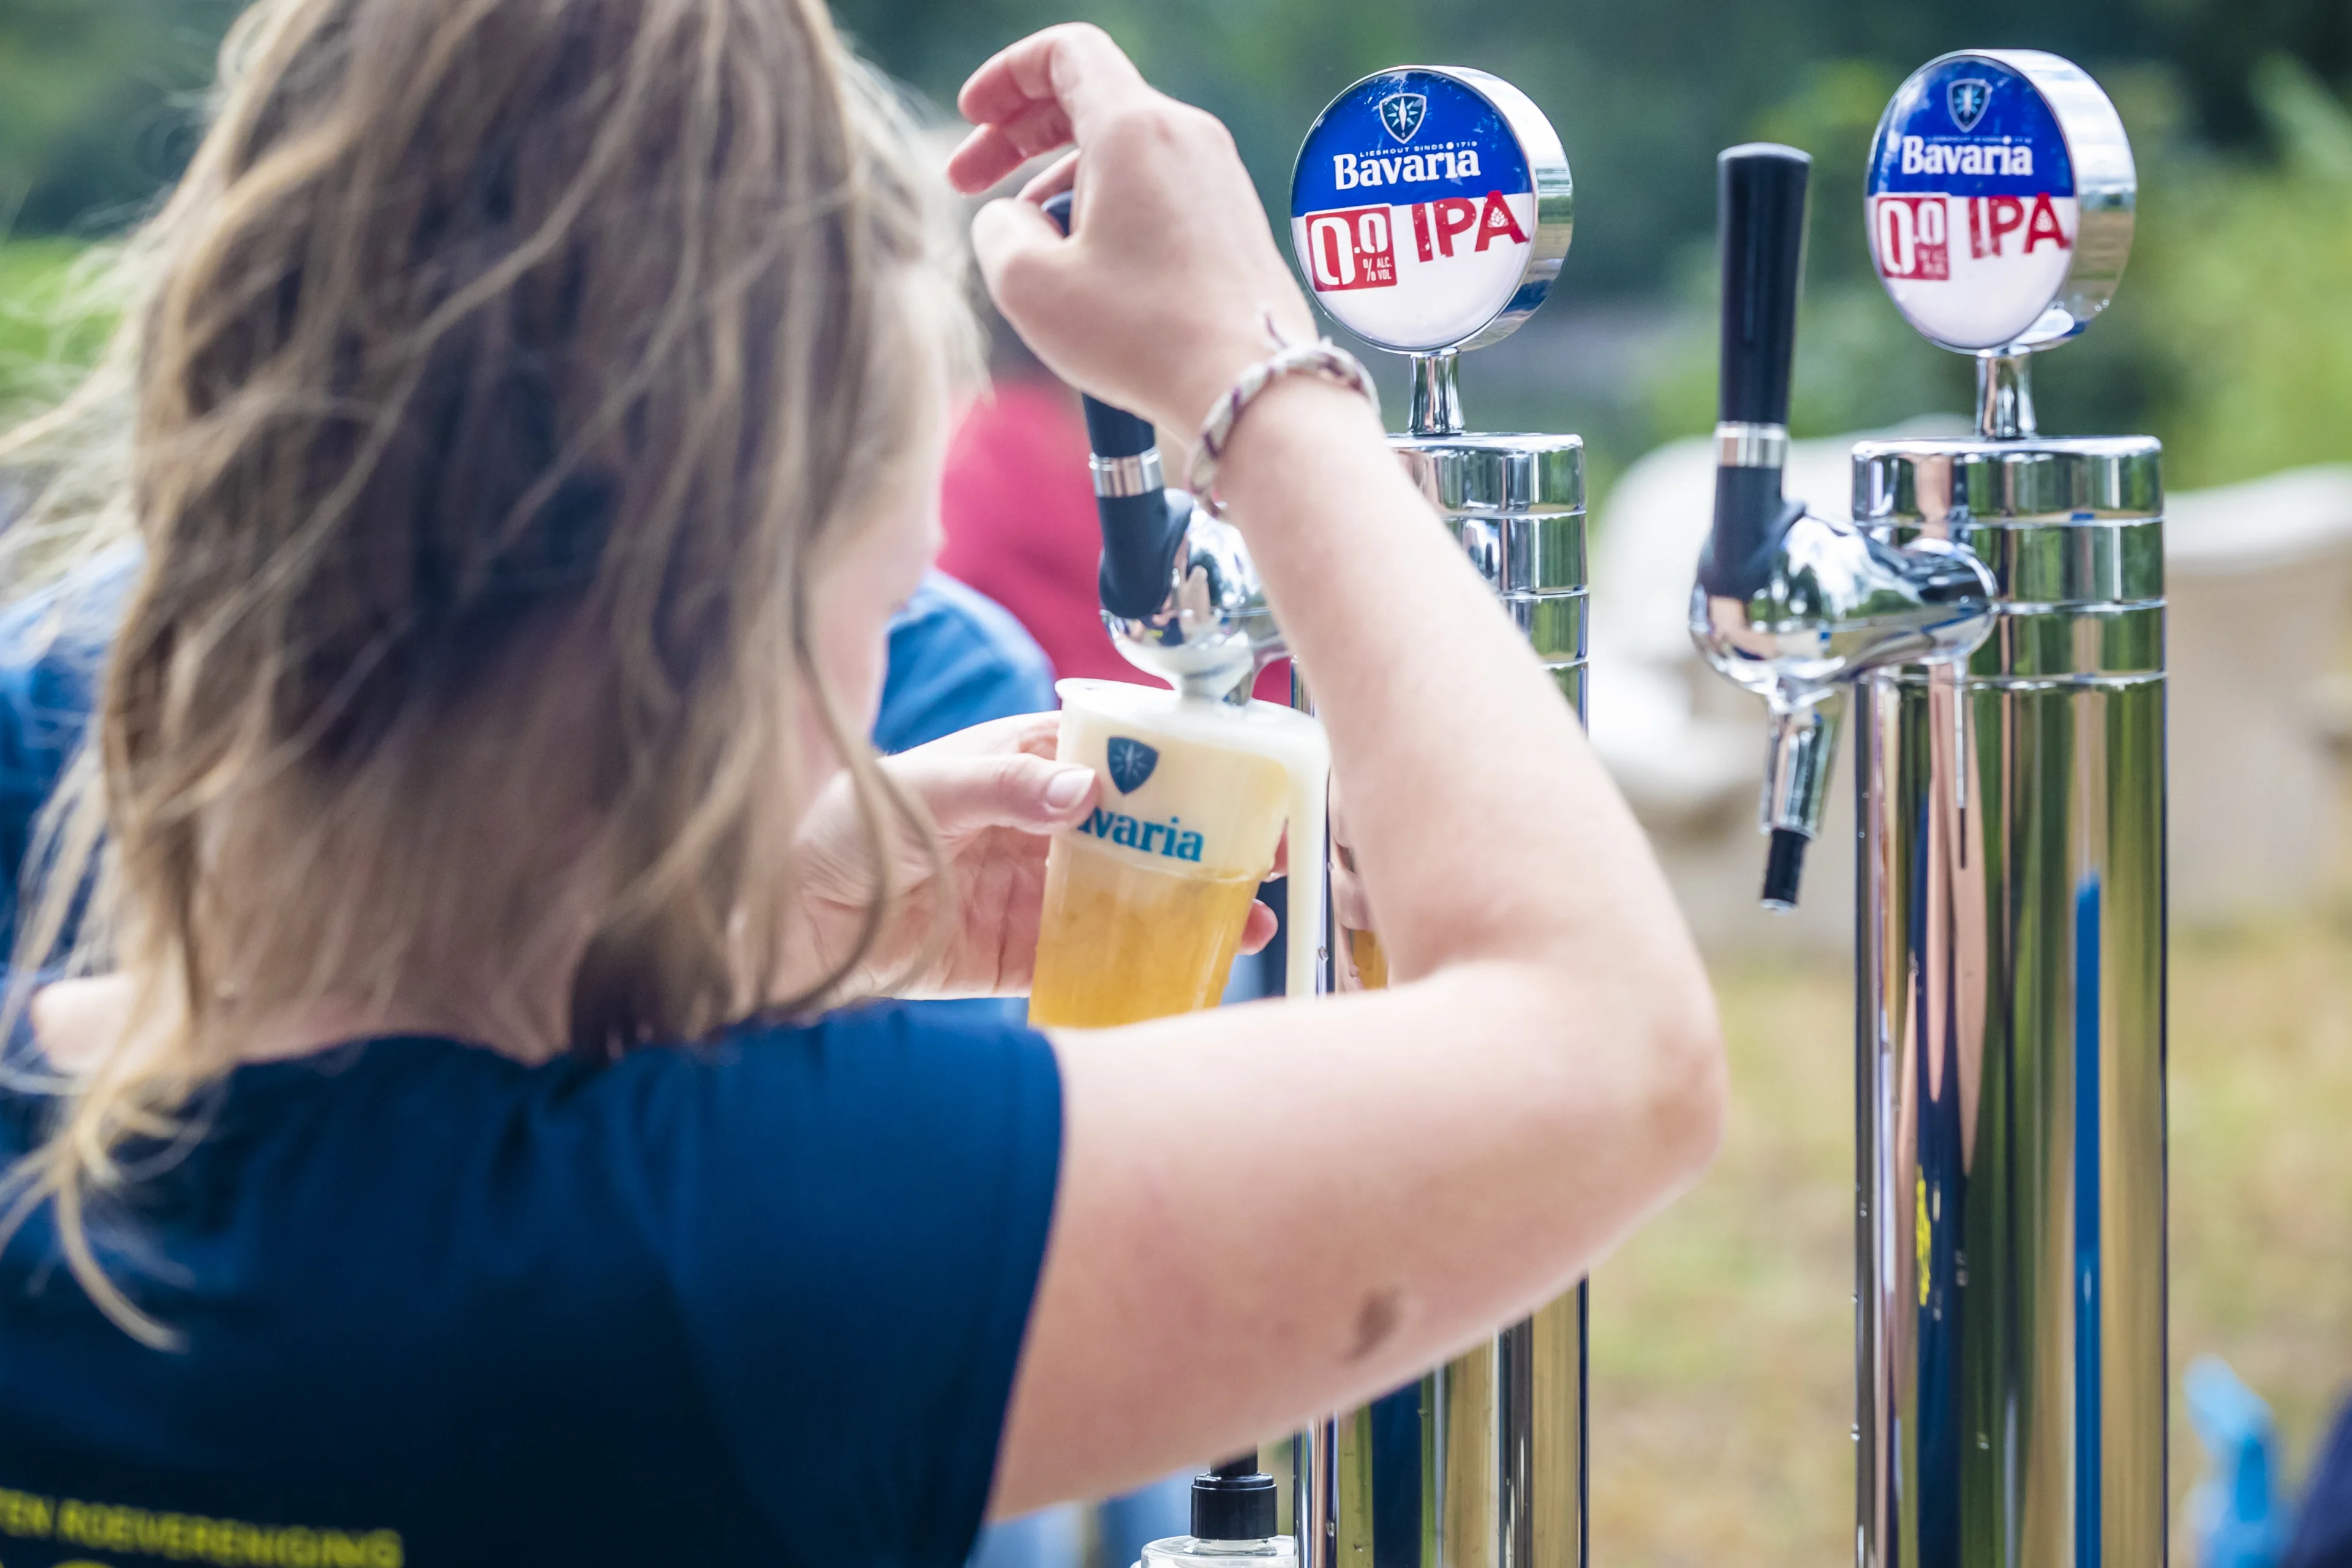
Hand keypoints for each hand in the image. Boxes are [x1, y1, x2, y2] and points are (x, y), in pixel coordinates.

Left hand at [784, 714, 1278, 1001]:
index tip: (1237, 777)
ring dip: (1187, 906)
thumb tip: (1083, 788)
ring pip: (1127, 895)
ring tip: (1249, 921)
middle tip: (1268, 855)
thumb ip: (1000, 787)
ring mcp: (1027, 892)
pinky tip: (1189, 969)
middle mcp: (1033, 825)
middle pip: (1138, 828)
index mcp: (1016, 764)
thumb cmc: (834, 830)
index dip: (1179, 764)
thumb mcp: (918, 790)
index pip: (1114, 753)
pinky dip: (1138, 965)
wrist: (776, 925)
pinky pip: (1088, 959)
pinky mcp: (1012, 957)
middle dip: (1203, 840)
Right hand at [948, 25, 1316, 436]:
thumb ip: (996, 229)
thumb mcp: (1028, 284)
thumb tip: (1012, 218)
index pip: (1065, 53)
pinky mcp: (1234, 223)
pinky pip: (1157, 193)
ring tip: (1028, 246)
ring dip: (1060, 185)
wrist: (1251, 389)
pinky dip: (1109, 212)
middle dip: (1018, 136)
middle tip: (968, 184)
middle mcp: (1186, 137)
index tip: (972, 117)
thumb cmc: (1141, 337)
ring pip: (1122, 153)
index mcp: (1134, 128)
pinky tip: (1088, 272)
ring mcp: (1218, 179)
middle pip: (1089, 100)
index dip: (1006, 75)